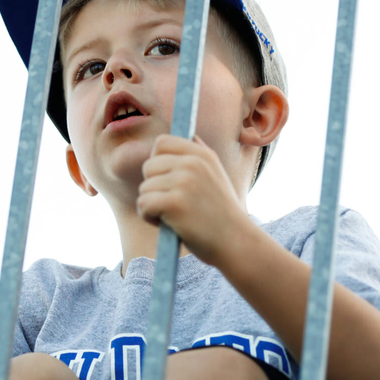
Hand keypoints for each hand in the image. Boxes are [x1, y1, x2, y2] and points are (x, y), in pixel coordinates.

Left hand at [136, 135, 249, 268]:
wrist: (236, 242)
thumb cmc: (221, 214)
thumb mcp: (216, 174)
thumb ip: (199, 155)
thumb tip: (188, 136)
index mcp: (202, 154)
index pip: (162, 142)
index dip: (157, 162)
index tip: (167, 181)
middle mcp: (193, 164)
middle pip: (148, 166)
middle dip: (153, 187)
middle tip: (172, 204)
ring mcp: (184, 182)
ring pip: (144, 188)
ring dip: (152, 205)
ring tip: (174, 216)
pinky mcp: (174, 203)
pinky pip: (143, 204)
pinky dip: (149, 217)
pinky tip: (167, 224)